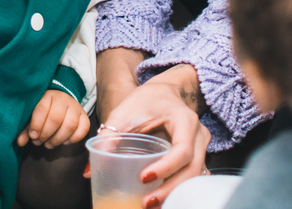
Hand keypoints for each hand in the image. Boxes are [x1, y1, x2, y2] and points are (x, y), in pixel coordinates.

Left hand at [16, 89, 90, 148]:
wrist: (59, 99)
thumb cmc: (43, 110)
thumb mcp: (32, 115)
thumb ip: (26, 129)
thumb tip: (20, 142)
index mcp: (48, 96)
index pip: (42, 109)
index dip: (37, 125)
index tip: (33, 136)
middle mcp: (63, 99)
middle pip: (56, 118)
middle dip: (46, 134)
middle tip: (39, 142)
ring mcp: (76, 107)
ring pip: (70, 125)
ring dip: (58, 139)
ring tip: (49, 144)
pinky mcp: (84, 115)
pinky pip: (84, 128)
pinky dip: (74, 138)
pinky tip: (64, 141)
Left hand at [101, 65, 210, 207]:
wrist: (165, 92)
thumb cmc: (146, 100)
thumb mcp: (125, 112)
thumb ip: (109, 136)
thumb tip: (89, 170)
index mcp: (184, 120)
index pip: (183, 149)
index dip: (166, 167)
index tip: (144, 178)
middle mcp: (198, 134)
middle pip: (192, 169)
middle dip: (170, 189)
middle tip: (147, 202)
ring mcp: (201, 146)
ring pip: (194, 177)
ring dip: (174, 193)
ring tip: (150, 204)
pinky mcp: (197, 156)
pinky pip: (191, 176)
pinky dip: (177, 189)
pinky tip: (161, 198)